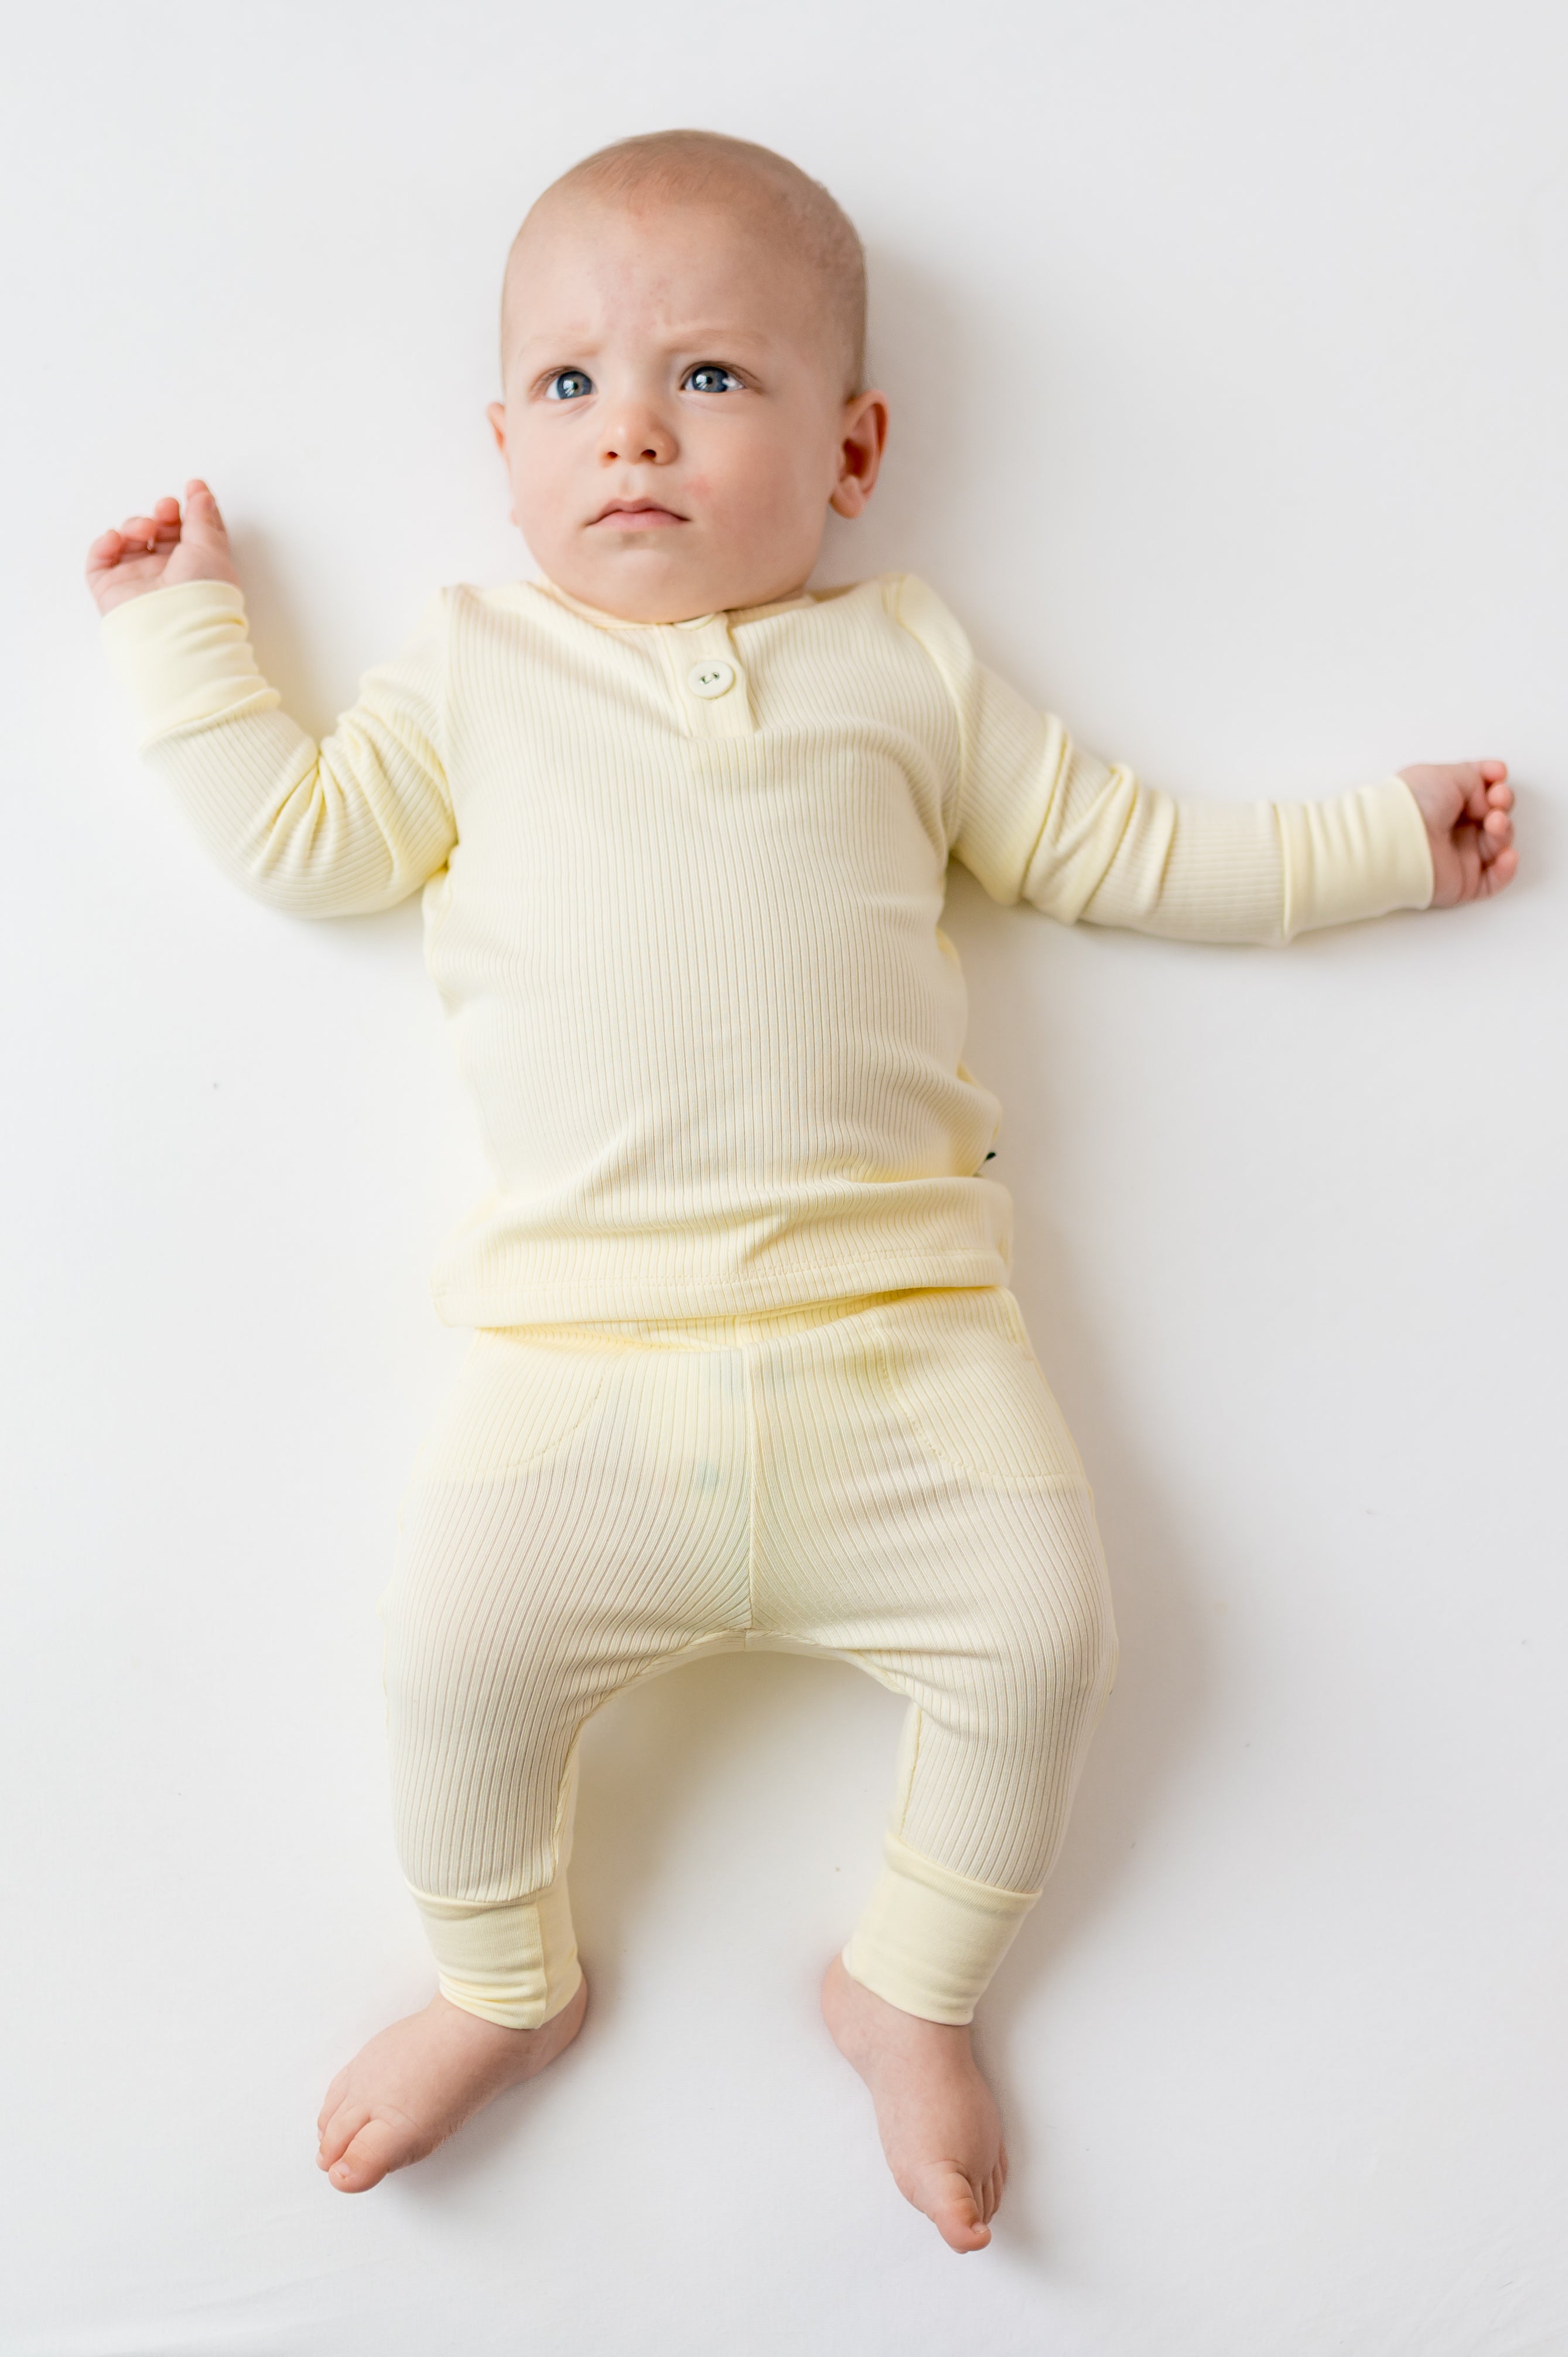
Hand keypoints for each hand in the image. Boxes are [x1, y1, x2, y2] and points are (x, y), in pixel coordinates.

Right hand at [85, 478, 240, 614]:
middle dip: (163, 514)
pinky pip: (100, 560)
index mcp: (197, 567)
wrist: (175, 631)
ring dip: (135, 525)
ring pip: (130, 541)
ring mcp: (139, 581)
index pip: (193, 532)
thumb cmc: (202, 593)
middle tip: (167, 507)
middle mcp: (168, 575)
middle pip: (160, 533)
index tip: (194, 486)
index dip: (193, 507)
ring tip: (145, 528)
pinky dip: (105, 544)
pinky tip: (117, 538)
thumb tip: (202, 494)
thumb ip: (203, 517)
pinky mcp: (112, 589)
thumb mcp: (211, 547)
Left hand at [1398, 761, 1516, 905]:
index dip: (1493, 782)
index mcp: (1445, 800)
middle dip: (1503, 804)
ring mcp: (1458, 855)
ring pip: (1497, 844)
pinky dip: (1505, 869)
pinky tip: (1507, 855)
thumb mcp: (1449, 774)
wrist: (1399, 836)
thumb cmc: (1416, 801)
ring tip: (1495, 822)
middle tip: (1498, 799)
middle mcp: (1452, 827)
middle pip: (1494, 816)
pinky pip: (1493, 881)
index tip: (1499, 774)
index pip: (1479, 791)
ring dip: (1503, 831)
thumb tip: (1489, 799)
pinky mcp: (1462, 882)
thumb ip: (1478, 779)